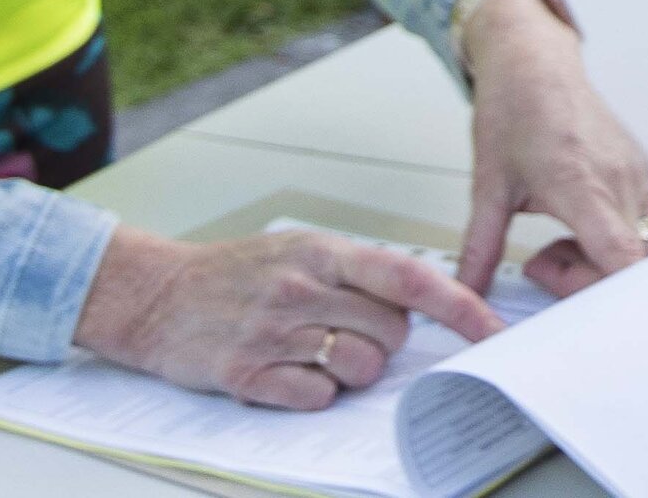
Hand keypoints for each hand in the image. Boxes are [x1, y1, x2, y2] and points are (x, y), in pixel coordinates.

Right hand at [75, 225, 502, 409]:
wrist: (155, 295)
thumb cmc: (235, 274)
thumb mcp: (300, 250)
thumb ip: (356, 272)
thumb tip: (418, 302)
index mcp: (324, 252)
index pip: (408, 277)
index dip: (458, 306)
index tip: (492, 329)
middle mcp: (303, 288)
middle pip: (391, 333)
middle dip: (383, 342)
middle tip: (345, 332)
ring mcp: (275, 331)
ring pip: (359, 368)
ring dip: (350, 371)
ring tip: (314, 352)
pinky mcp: (248, 373)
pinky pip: (316, 397)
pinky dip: (312, 393)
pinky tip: (288, 373)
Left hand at [457, 0, 647, 297]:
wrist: (535, 62)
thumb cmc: (514, 111)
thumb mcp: (488, 185)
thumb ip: (480, 247)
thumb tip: (465, 294)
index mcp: (580, 183)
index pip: (620, 255)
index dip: (612, 293)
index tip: (585, 312)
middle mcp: (618, 180)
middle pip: (630, 264)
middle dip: (588, 283)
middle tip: (542, 266)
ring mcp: (635, 174)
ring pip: (639, 247)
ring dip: (599, 262)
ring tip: (556, 243)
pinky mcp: (640, 169)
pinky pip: (639, 223)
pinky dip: (609, 239)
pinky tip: (575, 224)